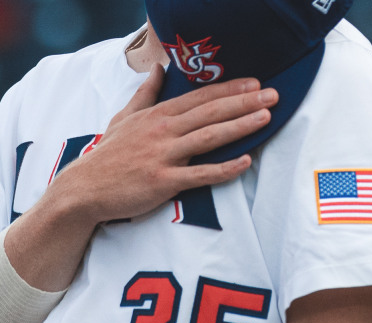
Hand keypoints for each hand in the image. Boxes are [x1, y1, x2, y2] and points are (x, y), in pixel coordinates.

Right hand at [51, 64, 277, 224]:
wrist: (84, 188)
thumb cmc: (109, 154)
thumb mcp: (124, 117)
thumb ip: (146, 94)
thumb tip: (158, 70)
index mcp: (157, 115)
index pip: (200, 98)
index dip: (229, 89)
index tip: (255, 83)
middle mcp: (163, 131)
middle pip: (210, 113)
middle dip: (244, 103)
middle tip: (272, 95)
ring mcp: (164, 156)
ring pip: (209, 138)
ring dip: (239, 127)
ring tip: (266, 118)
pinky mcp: (164, 181)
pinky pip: (200, 174)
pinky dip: (224, 169)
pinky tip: (246, 162)